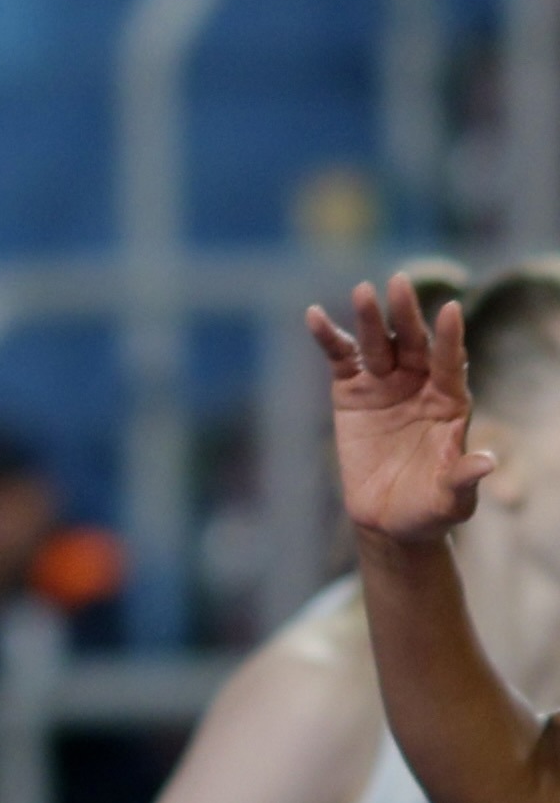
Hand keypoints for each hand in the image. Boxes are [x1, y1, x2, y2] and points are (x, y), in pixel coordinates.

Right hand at [312, 273, 494, 547]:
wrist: (389, 519)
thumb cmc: (430, 508)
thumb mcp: (452, 498)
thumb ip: (464, 476)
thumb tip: (487, 462)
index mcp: (450, 402)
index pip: (450, 363)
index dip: (449, 339)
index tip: (451, 310)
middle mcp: (420, 384)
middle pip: (413, 343)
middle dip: (406, 315)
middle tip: (398, 284)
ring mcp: (385, 385)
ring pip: (377, 344)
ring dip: (369, 318)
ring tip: (361, 290)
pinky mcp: (351, 392)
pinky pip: (340, 359)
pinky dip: (328, 337)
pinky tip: (315, 316)